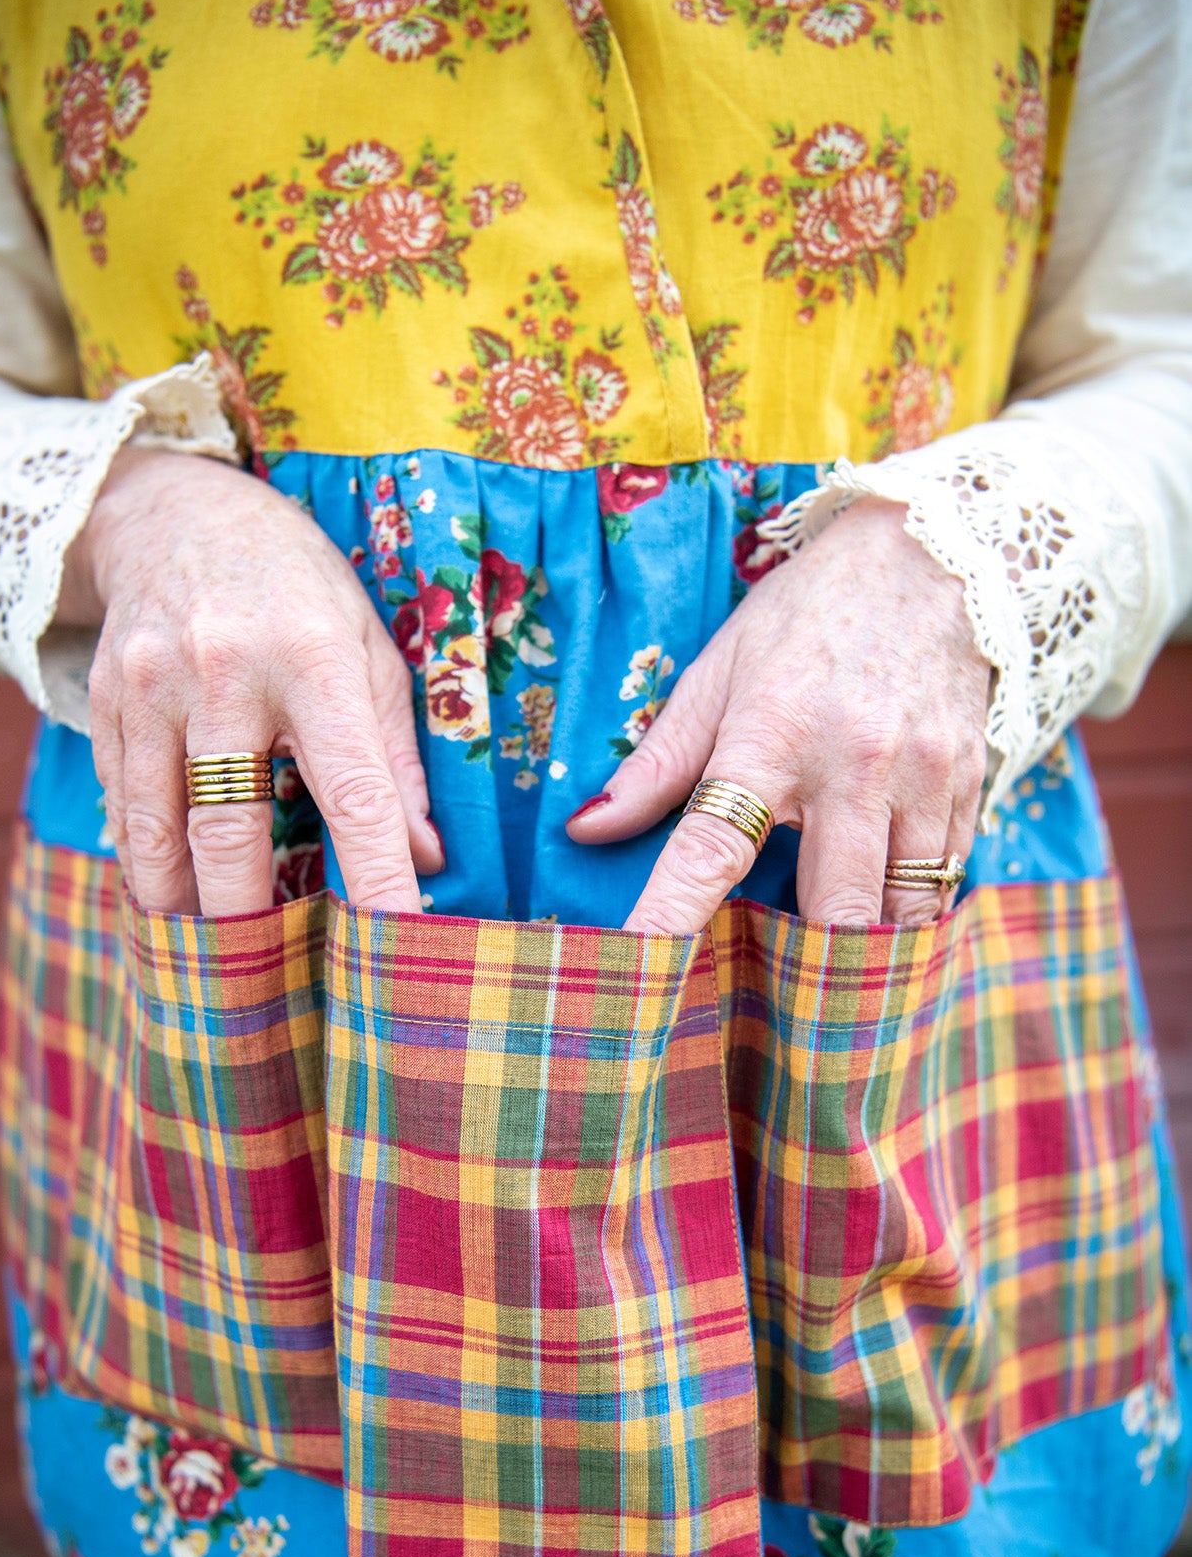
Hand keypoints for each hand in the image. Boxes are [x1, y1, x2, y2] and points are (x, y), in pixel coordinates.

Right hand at [59, 449, 440, 918]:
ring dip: (184, 912)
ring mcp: (153, 688)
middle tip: (272, 985)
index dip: (377, 878)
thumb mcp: (370, 647)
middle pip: (231, 833)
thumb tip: (424, 857)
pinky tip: (170, 901)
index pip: (355, 793)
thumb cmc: (300, 590)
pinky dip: (147, 866)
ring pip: (160, 836)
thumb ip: (395, 755)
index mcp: (316, 659)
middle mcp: (226, 674)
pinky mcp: (105, 700)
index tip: (397, 944)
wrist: (178, 509)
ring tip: (212, 964)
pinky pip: (122, 809)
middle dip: (250, 921)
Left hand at [567, 499, 989, 932]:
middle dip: (805, 969)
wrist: (934, 556)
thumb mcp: (719, 673)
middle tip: (769, 1000)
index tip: (642, 972)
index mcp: (772, 735)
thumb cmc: (806, 618)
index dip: (674, 915)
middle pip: (833, 910)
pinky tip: (880, 913)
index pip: (713, 847)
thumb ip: (657, 763)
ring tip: (828, 971)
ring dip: (864, 953)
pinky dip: (909, 912)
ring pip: (900, 912)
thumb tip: (586, 829)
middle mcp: (854, 765)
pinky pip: (942, 882)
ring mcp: (923, 779)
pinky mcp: (970, 786)